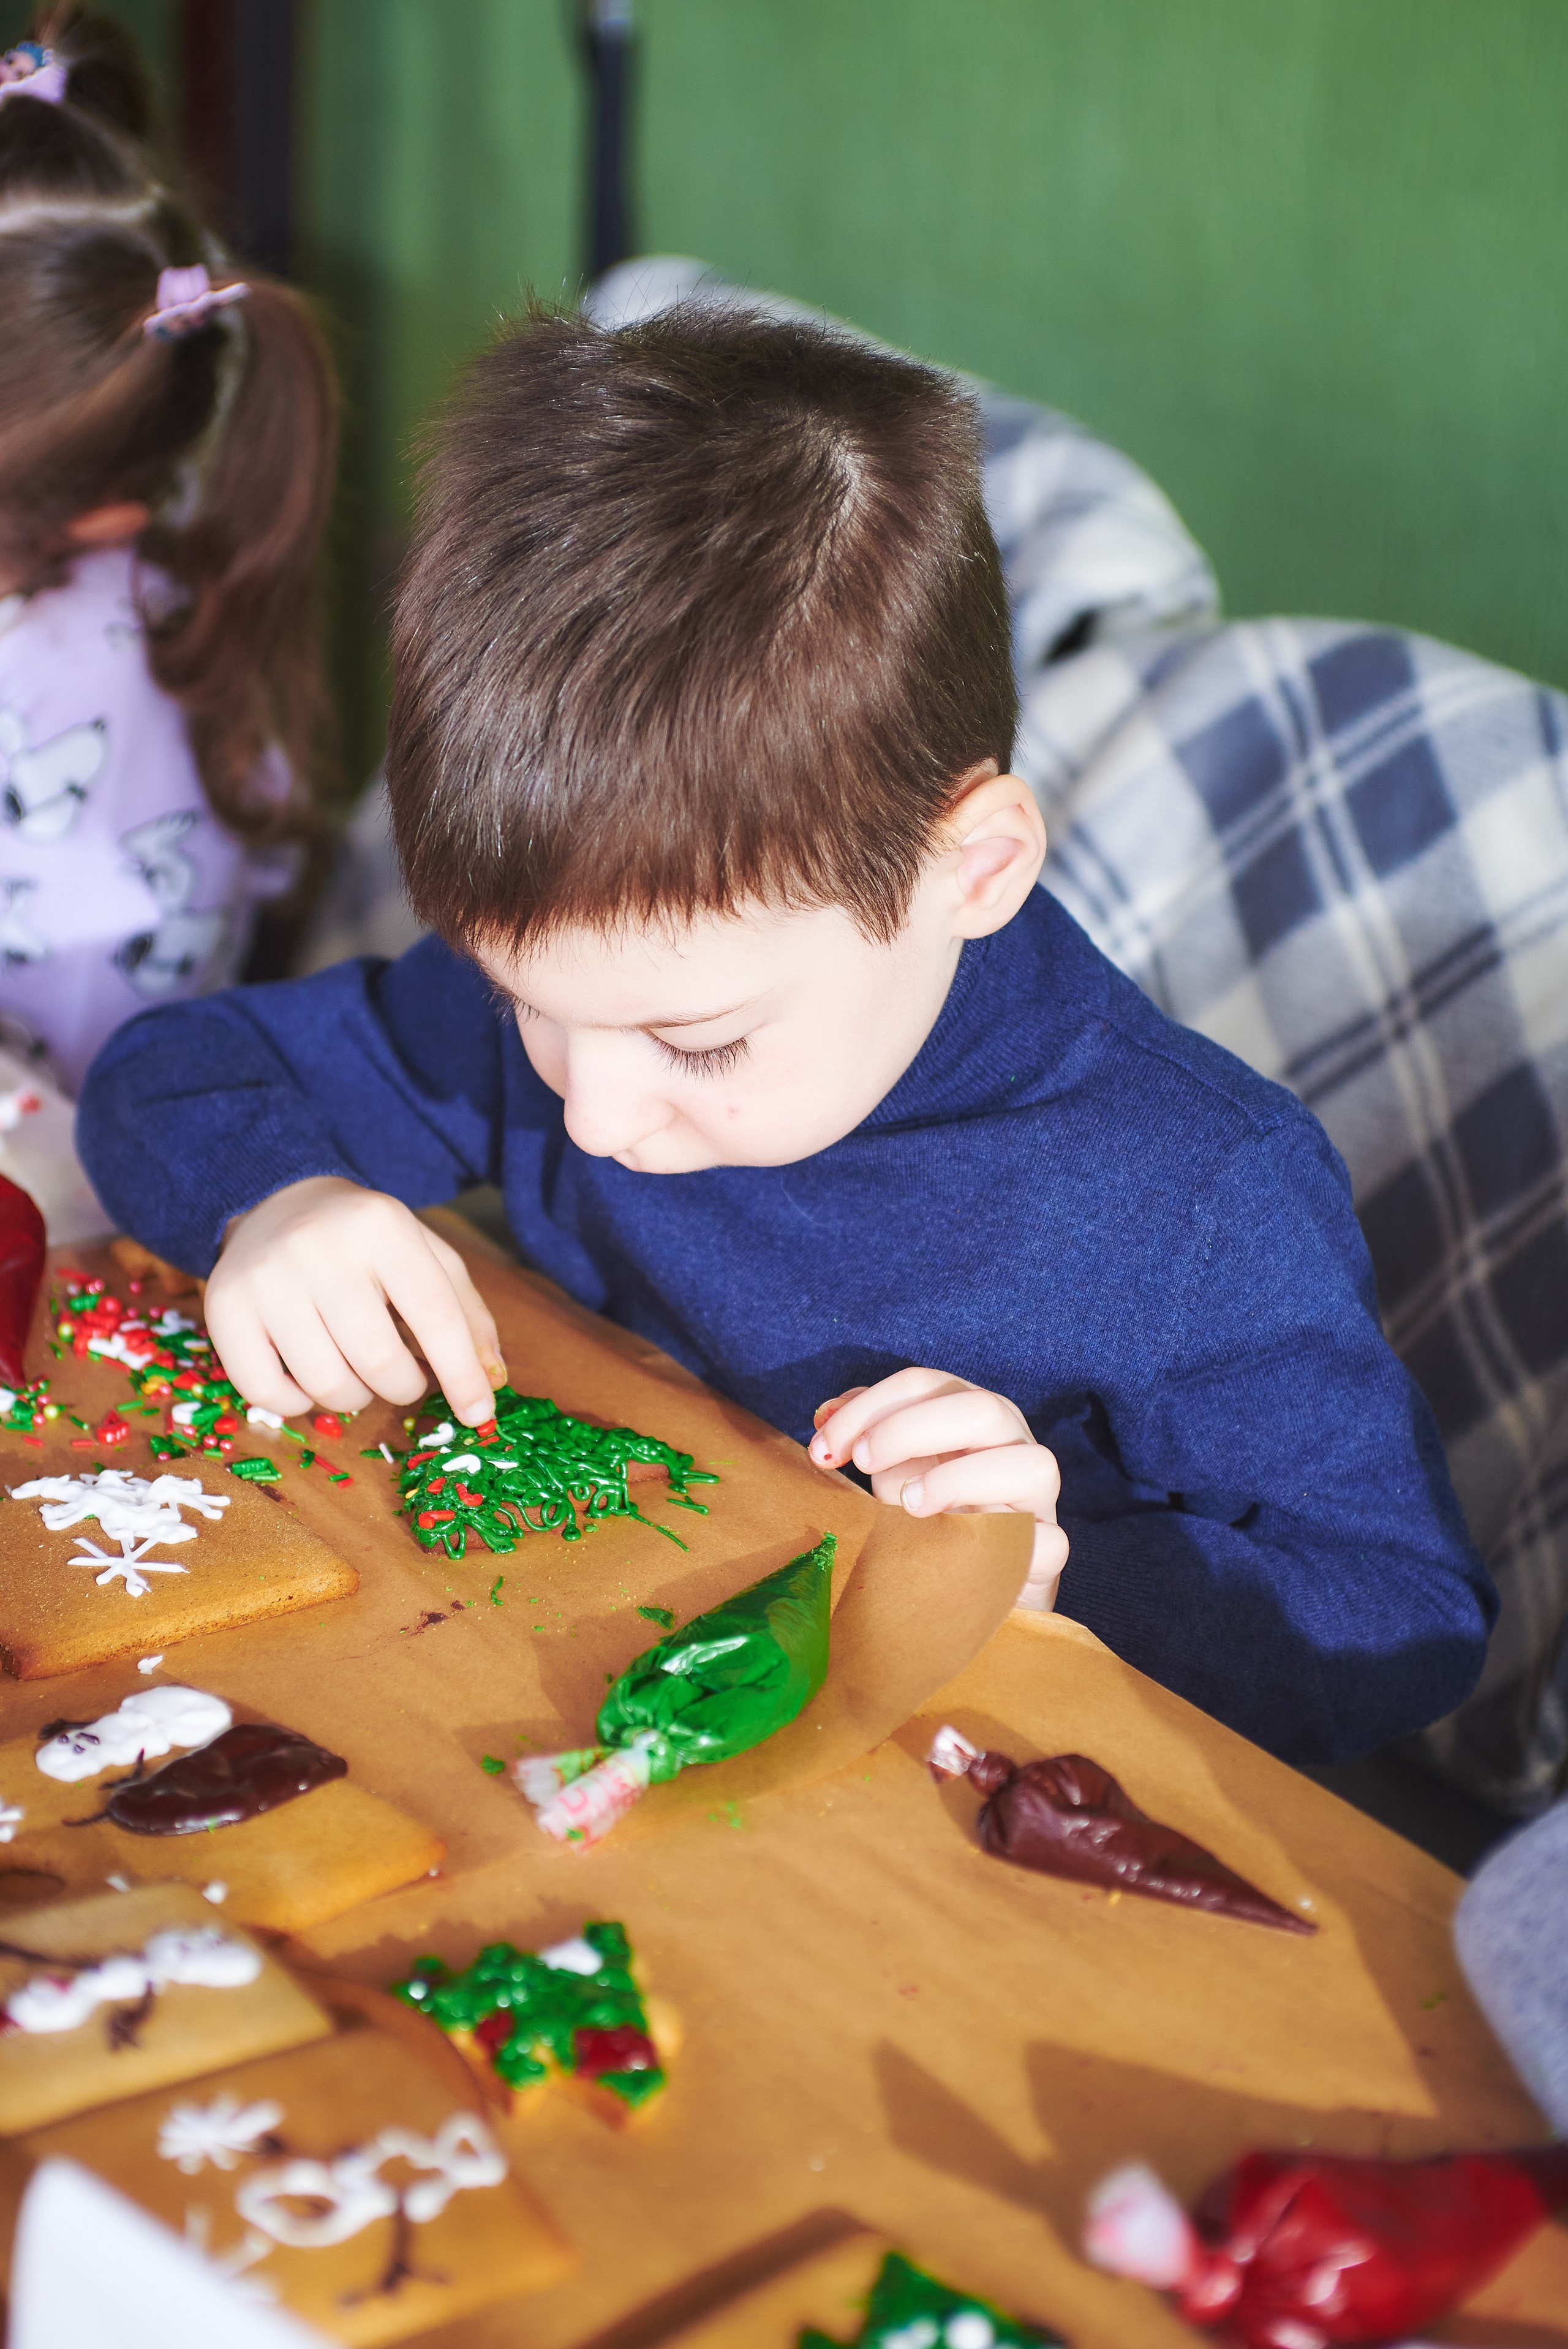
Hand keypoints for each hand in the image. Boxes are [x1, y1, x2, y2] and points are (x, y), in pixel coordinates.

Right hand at [204, 1177, 504, 1425]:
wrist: (278, 1202)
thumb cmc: (368, 1243)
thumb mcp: (427, 1258)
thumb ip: (466, 1316)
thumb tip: (491, 1382)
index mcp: (383, 1226)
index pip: (434, 1315)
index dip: (462, 1373)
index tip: (478, 1412)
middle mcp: (319, 1246)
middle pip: (379, 1360)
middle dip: (404, 1386)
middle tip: (403, 1376)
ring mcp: (265, 1277)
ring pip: (326, 1384)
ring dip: (354, 1397)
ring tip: (357, 1371)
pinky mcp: (224, 1307)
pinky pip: (267, 1392)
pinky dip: (298, 1402)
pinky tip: (309, 1374)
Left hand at [809, 1367, 1067, 1609]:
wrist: (971, 1579)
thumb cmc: (930, 1513)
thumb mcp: (894, 1467)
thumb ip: (866, 1433)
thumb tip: (824, 1414)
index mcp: (970, 1412)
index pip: (925, 1384)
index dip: (869, 1408)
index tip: (824, 1447)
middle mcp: (1011, 1442)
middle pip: (980, 1408)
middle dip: (908, 1430)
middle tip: (862, 1464)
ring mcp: (1038, 1496)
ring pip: (1032, 1465)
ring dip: (960, 1481)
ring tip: (908, 1506)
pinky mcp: (1051, 1551)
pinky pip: (1050, 1543)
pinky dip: (1008, 1544)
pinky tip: (961, 1548)